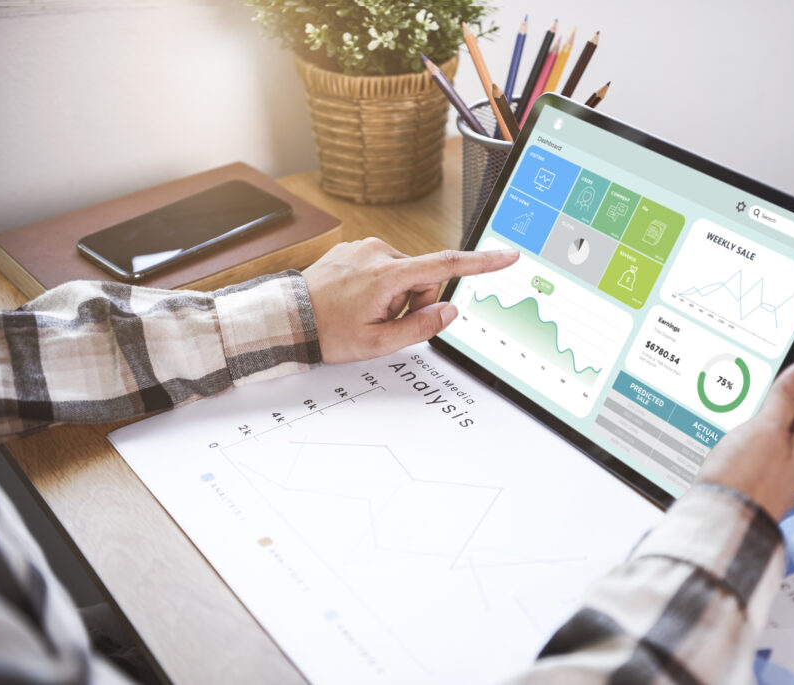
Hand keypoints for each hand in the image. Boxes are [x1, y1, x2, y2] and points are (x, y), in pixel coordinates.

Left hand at [302, 238, 518, 363]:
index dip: (482, 263)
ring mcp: (364, 247)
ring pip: (404, 273)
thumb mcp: (378, 344)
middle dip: (414, 301)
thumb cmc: (327, 333)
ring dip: (395, 294)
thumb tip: (449, 310)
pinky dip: (379, 285)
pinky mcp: (355, 248)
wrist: (286, 319)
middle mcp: (377, 252)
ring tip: (366, 311)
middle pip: (424, 277)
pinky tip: (357, 299)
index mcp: (388, 274)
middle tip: (384, 321)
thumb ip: (420, 327)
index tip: (507, 255)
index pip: (447, 266)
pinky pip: (384, 267)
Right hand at [695, 360, 793, 519]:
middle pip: (784, 417)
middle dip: (763, 406)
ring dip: (747, 428)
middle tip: (742, 401)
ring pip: (766, 437)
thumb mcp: (767, 428)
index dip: (784, 380)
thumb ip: (788, 397)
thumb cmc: (746, 482)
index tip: (765, 372)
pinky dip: (738, 447)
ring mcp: (777, 475)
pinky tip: (725, 449)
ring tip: (731, 426)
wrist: (720, 524)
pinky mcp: (756, 484)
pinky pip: (751, 455)